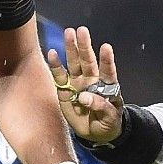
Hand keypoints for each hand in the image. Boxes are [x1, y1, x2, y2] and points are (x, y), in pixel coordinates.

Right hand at [48, 26, 123, 144]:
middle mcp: (92, 80)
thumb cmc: (107, 122)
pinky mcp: (65, 90)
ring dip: (71, 48)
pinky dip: (56, 65)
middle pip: (88, 60)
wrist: (95, 132)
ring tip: (69, 32)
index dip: (106, 59)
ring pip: (74, 63)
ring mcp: (78, 83)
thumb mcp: (110, 118)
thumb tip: (85, 97)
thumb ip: (101, 107)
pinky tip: (52, 53)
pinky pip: (59, 76)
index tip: (106, 47)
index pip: (107, 70)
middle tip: (82, 30)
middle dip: (85, 46)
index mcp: (107, 85)